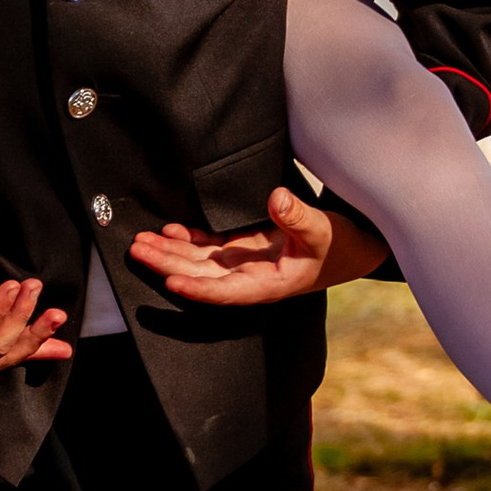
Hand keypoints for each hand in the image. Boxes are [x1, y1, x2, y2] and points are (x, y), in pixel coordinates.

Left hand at [125, 183, 386, 307]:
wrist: (354, 247)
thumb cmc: (342, 245)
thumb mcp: (326, 230)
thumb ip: (300, 217)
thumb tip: (276, 198)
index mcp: (270, 283)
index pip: (228, 291)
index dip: (199, 288)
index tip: (171, 280)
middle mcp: (252, 277)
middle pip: (202, 276)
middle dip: (167, 264)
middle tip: (137, 249)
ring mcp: (246, 263)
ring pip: (200, 262)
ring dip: (170, 252)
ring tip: (141, 241)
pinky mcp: (246, 248)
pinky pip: (210, 248)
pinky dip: (189, 240)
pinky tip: (169, 231)